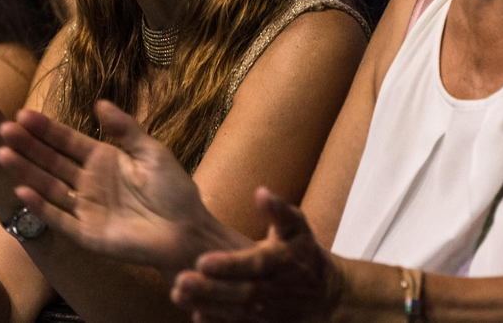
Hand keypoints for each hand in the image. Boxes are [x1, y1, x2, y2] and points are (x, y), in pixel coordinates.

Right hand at [0, 100, 231, 273]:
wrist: (187, 230)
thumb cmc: (173, 189)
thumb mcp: (151, 151)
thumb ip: (125, 129)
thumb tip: (100, 103)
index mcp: (103, 159)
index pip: (66, 141)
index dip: (45, 129)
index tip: (22, 114)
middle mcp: (88, 182)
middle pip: (51, 161)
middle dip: (27, 146)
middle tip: (3, 130)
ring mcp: (85, 208)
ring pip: (48, 187)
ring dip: (26, 171)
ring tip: (4, 154)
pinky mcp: (86, 233)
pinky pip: (59, 218)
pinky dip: (41, 206)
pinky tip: (22, 191)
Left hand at [170, 189, 342, 322]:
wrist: (325, 296)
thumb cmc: (303, 254)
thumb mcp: (297, 227)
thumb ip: (278, 210)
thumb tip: (260, 192)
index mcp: (281, 261)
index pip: (254, 264)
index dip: (229, 265)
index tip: (202, 261)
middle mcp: (274, 289)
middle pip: (240, 292)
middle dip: (210, 289)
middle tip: (180, 281)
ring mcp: (269, 312)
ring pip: (236, 312)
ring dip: (207, 305)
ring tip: (177, 295)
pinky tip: (197, 317)